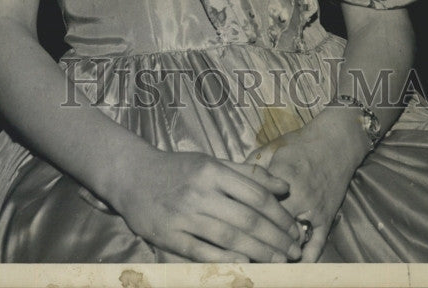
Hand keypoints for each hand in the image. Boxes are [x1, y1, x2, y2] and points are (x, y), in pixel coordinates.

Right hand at [111, 147, 303, 262]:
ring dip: (258, 253)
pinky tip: (245, 266)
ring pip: (228, 238)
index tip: (294, 228)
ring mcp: (183, 214)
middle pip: (247, 219)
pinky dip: (225, 261)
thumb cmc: (177, 169)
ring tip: (279, 262)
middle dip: (276, 238)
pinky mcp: (168, 235)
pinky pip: (202, 252)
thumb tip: (284, 186)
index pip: (256, 194)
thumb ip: (248, 174)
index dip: (280, 215)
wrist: (132, 175)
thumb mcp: (211, 162)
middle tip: (294, 251)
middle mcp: (200, 191)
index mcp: (213, 170)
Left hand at [245, 112, 365, 261]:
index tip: (230, 232)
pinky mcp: (327, 218)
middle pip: (273, 225)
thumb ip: (252, 168)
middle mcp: (299, 197)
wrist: (335, 141)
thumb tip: (231, 184)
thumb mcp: (272, 149)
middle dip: (258, 239)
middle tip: (242, 252)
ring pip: (293, 238)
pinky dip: (306, 258)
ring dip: (280, 251)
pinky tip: (293, 266)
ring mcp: (315, 210)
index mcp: (282, 177)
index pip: (258, 205)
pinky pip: (317, 244)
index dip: (243, 219)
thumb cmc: (300, 144)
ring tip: (263, 263)